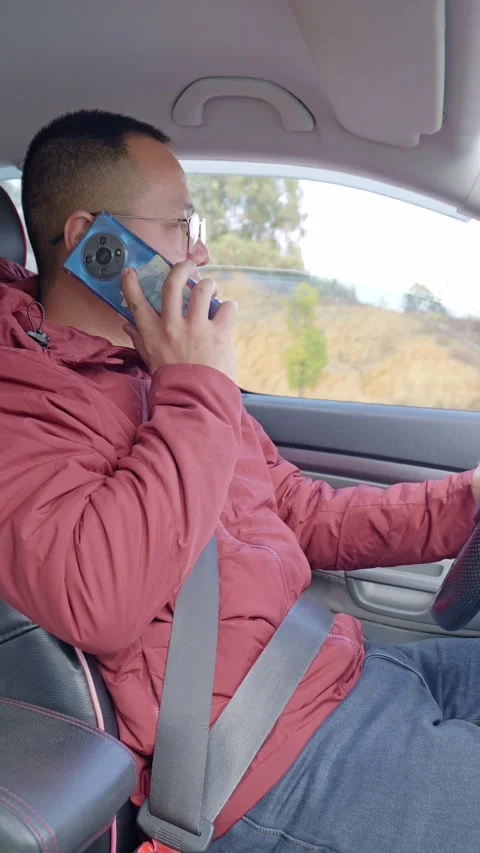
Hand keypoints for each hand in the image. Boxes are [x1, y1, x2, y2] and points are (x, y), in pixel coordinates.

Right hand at [120, 261, 236, 382]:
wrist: (196, 401)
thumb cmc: (172, 382)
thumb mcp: (150, 360)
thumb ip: (139, 339)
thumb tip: (127, 324)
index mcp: (152, 333)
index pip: (136, 302)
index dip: (130, 283)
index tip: (129, 271)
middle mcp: (172, 327)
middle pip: (173, 284)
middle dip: (181, 268)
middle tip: (187, 265)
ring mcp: (195, 329)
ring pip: (202, 289)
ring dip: (209, 284)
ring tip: (212, 288)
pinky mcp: (218, 334)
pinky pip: (226, 308)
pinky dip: (229, 306)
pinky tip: (227, 310)